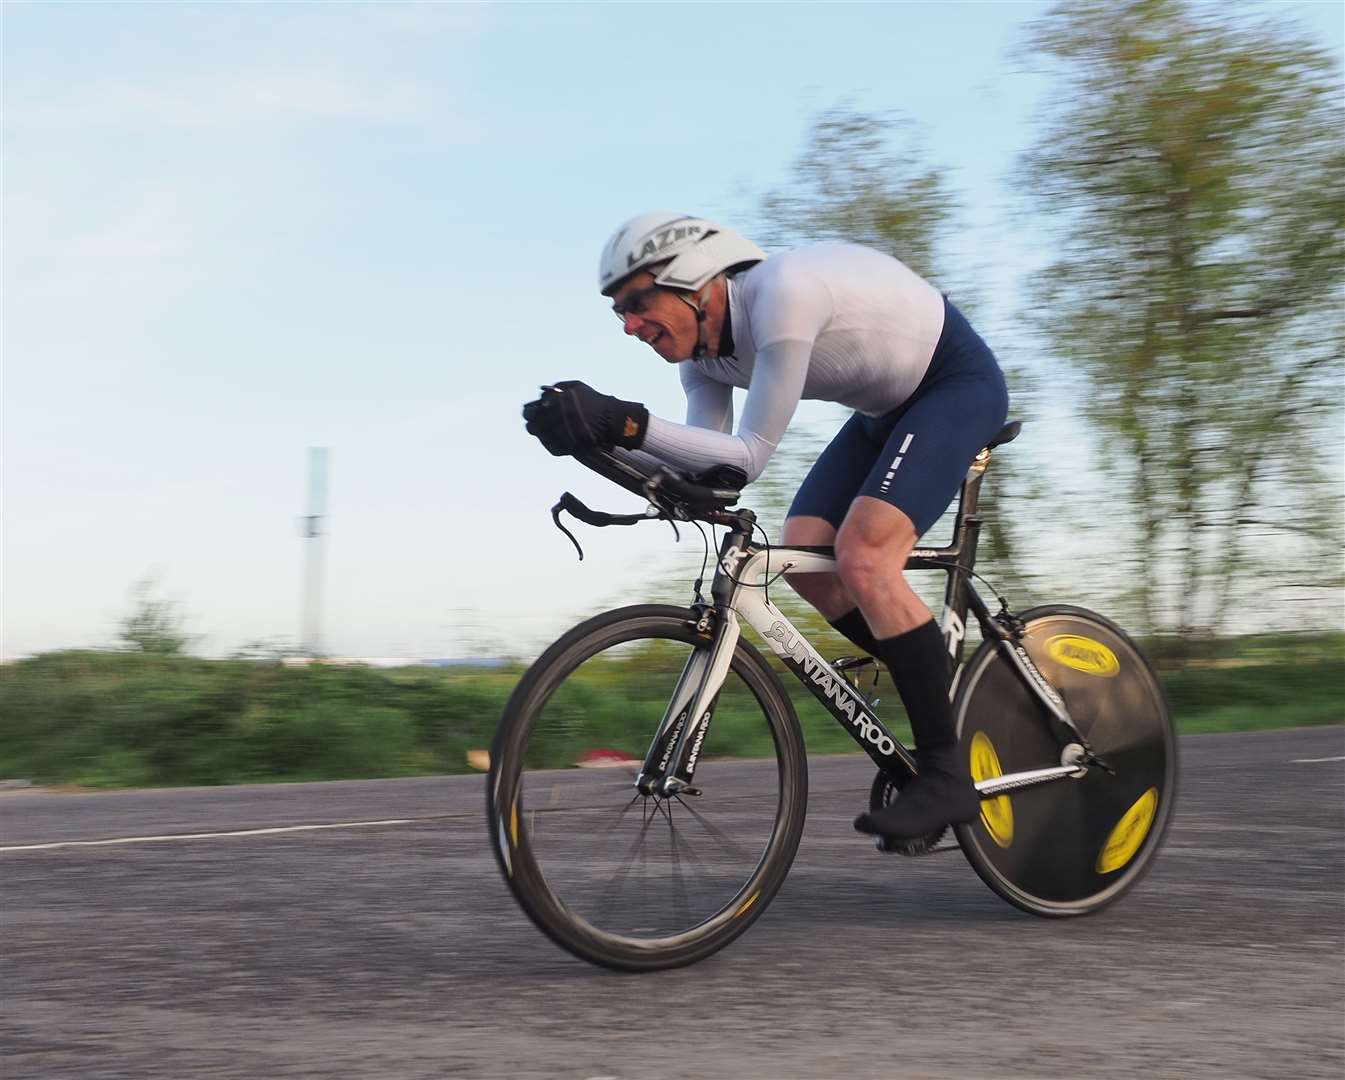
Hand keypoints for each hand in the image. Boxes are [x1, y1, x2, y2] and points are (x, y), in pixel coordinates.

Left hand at [522, 381, 648, 455]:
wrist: (612, 419)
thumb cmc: (595, 401)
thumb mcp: (575, 386)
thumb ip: (556, 388)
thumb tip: (541, 394)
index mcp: (551, 402)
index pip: (528, 412)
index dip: (532, 413)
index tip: (538, 414)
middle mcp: (551, 418)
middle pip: (531, 427)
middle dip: (537, 425)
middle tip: (545, 424)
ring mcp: (557, 434)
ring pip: (542, 439)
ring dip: (547, 434)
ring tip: (559, 430)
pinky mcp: (565, 447)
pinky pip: (552, 447)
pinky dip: (555, 443)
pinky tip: (563, 437)